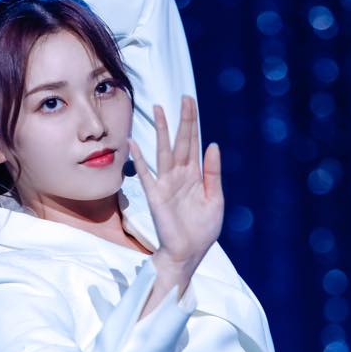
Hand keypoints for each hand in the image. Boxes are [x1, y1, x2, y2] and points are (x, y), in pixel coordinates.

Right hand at [132, 96, 222, 284]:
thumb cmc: (202, 231)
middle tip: (184, 97)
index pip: (194, 144)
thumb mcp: (215, 200)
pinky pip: (146, 173)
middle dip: (183, 120)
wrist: (188, 254)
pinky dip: (140, 158)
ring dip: (161, 130)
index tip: (191, 102)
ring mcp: (166, 184)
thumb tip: (213, 144)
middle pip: (181, 142)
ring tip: (158, 109)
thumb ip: (213, 173)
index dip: (193, 123)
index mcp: (195, 176)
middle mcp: (180, 176)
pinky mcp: (156, 195)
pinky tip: (134, 143)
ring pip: (164, 151)